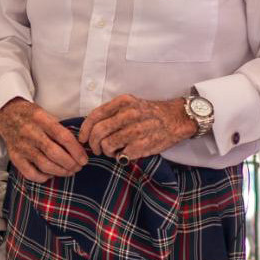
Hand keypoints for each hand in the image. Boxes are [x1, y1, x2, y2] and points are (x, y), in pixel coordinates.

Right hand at [0, 98, 84, 179]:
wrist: (7, 115)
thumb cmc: (31, 116)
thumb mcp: (46, 114)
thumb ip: (60, 129)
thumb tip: (79, 148)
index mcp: (41, 119)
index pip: (63, 136)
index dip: (76, 150)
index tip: (84, 159)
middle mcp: (30, 132)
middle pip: (54, 153)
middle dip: (70, 164)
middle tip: (78, 167)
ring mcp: (21, 146)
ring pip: (44, 165)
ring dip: (60, 172)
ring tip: (69, 171)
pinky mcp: (15, 157)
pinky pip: (30, 173)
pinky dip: (43, 177)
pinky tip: (50, 174)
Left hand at [78, 95, 195, 160]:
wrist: (176, 118)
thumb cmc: (150, 113)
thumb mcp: (131, 104)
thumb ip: (112, 113)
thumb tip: (90, 128)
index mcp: (123, 102)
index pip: (95, 115)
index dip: (85, 129)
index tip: (83, 138)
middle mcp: (129, 114)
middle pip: (98, 132)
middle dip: (93, 144)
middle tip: (96, 149)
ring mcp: (137, 130)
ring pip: (107, 145)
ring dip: (106, 151)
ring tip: (113, 151)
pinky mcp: (143, 145)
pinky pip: (121, 155)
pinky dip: (120, 157)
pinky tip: (125, 154)